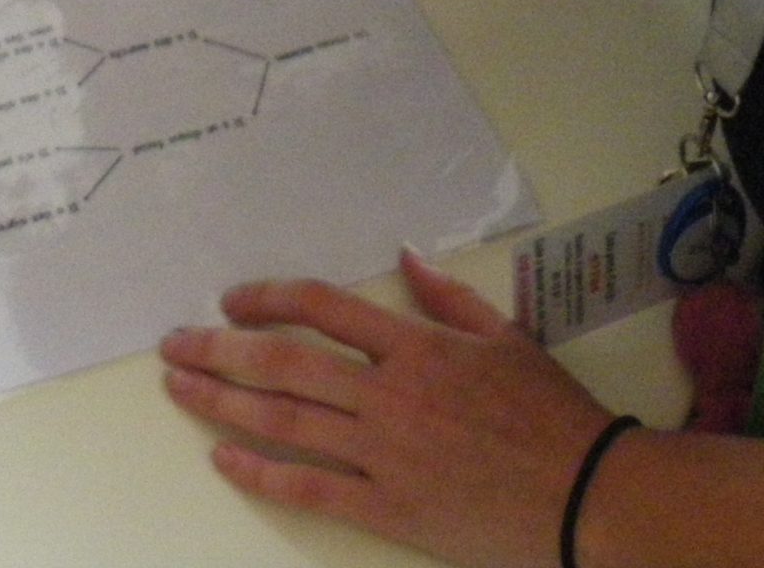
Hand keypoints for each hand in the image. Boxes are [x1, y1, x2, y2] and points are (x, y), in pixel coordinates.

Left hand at [159, 250, 621, 567]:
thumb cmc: (553, 417)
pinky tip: (223, 458)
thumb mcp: (508, 339)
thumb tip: (406, 255)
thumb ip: (449, 298)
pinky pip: (310, 488)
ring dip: (222, 401)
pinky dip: (260, 472)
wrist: (588, 497)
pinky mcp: (388, 507)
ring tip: (180, 387)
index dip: (269, 298)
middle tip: (174, 343)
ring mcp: (385, 453)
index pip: (324, 308)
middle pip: (285, 362)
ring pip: (284, 419)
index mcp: (418, 346)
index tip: (232, 300)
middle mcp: (390, 394)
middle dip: (219, 349)